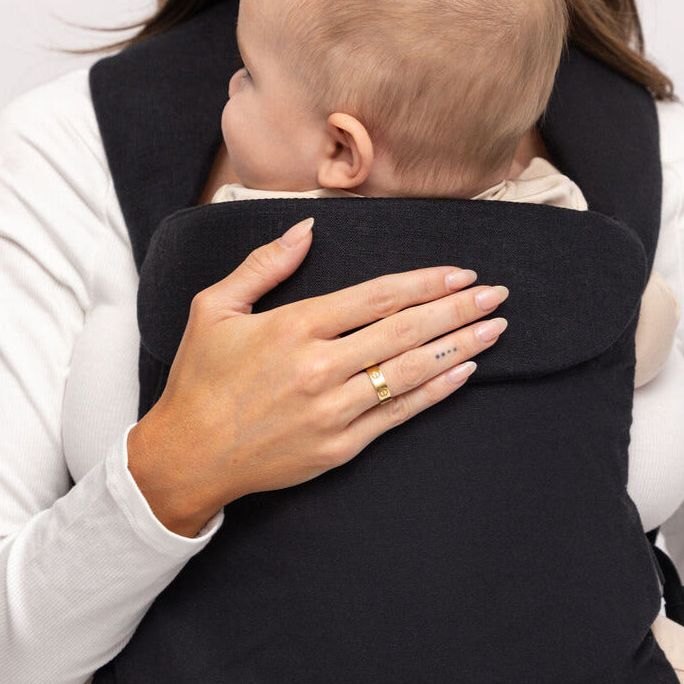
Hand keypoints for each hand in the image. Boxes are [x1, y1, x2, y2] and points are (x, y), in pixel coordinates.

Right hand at [126, 216, 509, 535]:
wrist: (187, 456)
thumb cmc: (199, 380)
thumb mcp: (213, 308)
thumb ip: (263, 265)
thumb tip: (306, 228)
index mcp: (294, 327)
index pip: (378, 296)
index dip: (426, 282)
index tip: (460, 271)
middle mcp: (320, 367)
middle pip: (406, 330)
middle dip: (458, 308)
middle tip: (497, 294)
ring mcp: (333, 410)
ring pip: (410, 371)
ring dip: (459, 347)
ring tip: (494, 329)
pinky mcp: (340, 446)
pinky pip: (399, 414)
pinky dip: (435, 392)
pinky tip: (464, 372)